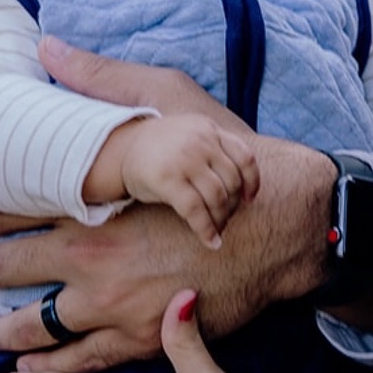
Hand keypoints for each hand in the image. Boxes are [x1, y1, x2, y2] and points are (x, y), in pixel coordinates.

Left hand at [0, 41, 335, 372]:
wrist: (283, 223)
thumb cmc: (229, 161)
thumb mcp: (167, 101)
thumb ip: (101, 81)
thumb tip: (48, 47)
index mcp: (89, 206)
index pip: (12, 214)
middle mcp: (91, 259)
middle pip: (10, 269)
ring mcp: (114, 305)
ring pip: (34, 326)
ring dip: (2, 328)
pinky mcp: (142, 337)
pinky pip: (79, 361)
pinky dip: (46, 370)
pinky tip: (24, 369)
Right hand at [96, 114, 259, 249]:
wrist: (119, 150)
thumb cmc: (160, 151)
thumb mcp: (191, 137)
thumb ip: (215, 150)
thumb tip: (245, 189)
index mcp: (208, 129)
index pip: (245, 157)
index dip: (252, 182)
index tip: (249, 200)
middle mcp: (200, 141)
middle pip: (232, 181)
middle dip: (233, 206)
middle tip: (226, 220)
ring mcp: (184, 159)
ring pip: (218, 197)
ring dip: (221, 219)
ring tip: (218, 230)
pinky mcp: (168, 179)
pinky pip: (195, 210)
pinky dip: (206, 229)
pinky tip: (211, 242)